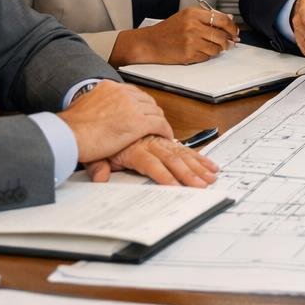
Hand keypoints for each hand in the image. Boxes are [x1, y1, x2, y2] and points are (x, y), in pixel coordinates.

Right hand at [60, 81, 172, 162]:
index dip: (140, 104)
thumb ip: (95, 107)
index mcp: (108, 87)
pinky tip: (165, 136)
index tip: (141, 111)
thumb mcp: (83, 108)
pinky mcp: (138, 122)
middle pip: (146, 100)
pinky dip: (165, 130)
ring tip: (160, 130)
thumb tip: (94, 115)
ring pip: (155, 111)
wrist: (68, 135)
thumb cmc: (70, 128)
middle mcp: (122, 93)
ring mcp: (132, 106)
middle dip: (151, 112)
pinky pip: (159, 124)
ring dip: (159, 121)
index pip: (132, 93)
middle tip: (153, 122)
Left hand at [85, 135, 218, 186]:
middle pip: (172, 157)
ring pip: (181, 151)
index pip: (152, 164)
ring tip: (211, 175)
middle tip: (203, 185)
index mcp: (133, 147)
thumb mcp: (93, 155)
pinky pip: (181, 144)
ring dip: (197, 164)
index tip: (177, 187)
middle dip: (189, 173)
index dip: (165, 176)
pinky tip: (207, 162)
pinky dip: (195, 154)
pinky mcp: (161, 137)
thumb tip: (100, 178)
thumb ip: (98, 167)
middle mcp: (148, 140)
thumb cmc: (95, 139)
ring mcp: (157, 138)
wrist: (95, 117)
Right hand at [126, 6, 239, 64]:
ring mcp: (190, 41)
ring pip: (216, 48)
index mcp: (193, 14)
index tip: (235, 32)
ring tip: (211, 47)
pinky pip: (207, 57)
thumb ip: (207, 17)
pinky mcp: (188, 54)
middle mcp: (192, 26)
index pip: (222, 19)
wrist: (149, 42)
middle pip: (221, 35)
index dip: (232, 27)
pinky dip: (206, 56)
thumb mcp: (186, 16)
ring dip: (217, 50)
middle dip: (228, 41)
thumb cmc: (168, 30)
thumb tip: (229, 19)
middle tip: (229, 43)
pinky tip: (198, 51)